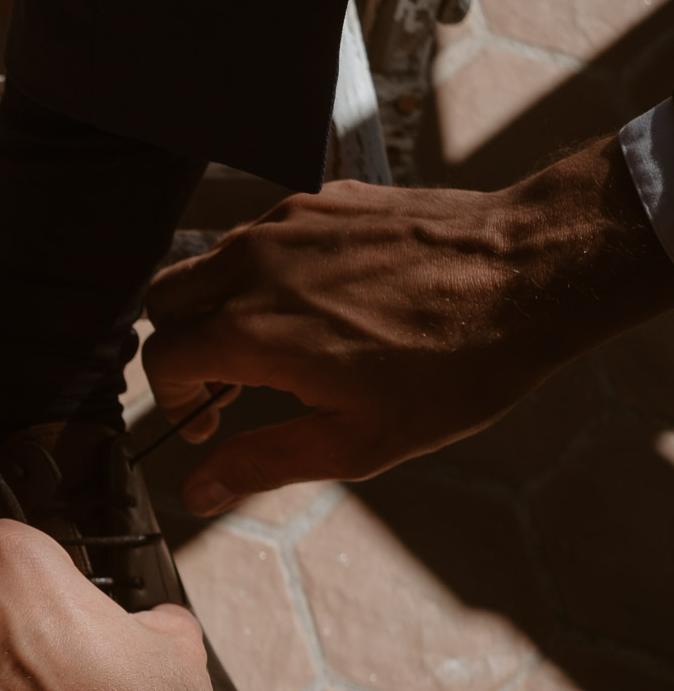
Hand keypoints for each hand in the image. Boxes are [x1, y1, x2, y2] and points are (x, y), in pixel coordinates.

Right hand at [142, 137, 673, 515]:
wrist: (530, 270)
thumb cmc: (455, 364)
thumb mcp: (358, 441)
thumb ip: (263, 464)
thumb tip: (198, 491)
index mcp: (251, 332)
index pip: (161, 360)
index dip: (173, 402)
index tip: (207, 424)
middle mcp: (251, 267)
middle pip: (165, 302)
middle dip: (179, 347)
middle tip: (226, 384)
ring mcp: (284, 224)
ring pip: (208, 263)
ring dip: (218, 307)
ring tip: (274, 345)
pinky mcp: (318, 199)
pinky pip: (259, 235)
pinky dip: (261, 272)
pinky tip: (317, 302)